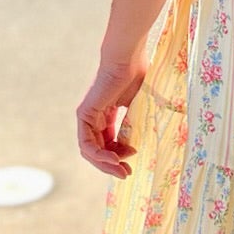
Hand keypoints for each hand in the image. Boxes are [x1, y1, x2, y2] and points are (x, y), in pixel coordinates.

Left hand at [77, 49, 145, 179]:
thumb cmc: (138, 75)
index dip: (118, 157)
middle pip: (98, 151)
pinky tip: (113, 158)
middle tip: (126, 174)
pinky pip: (87, 143)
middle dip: (112, 165)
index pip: (107, 144)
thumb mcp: (139, 107)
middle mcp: (94, 118)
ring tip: (121, 170)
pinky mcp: (84, 114)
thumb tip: (149, 141)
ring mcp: (87, 117)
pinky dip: (99, 154)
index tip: (132, 162)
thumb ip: (137, 124)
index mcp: (106, 116)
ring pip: (90, 151)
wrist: (128, 60)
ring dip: (105, 164)